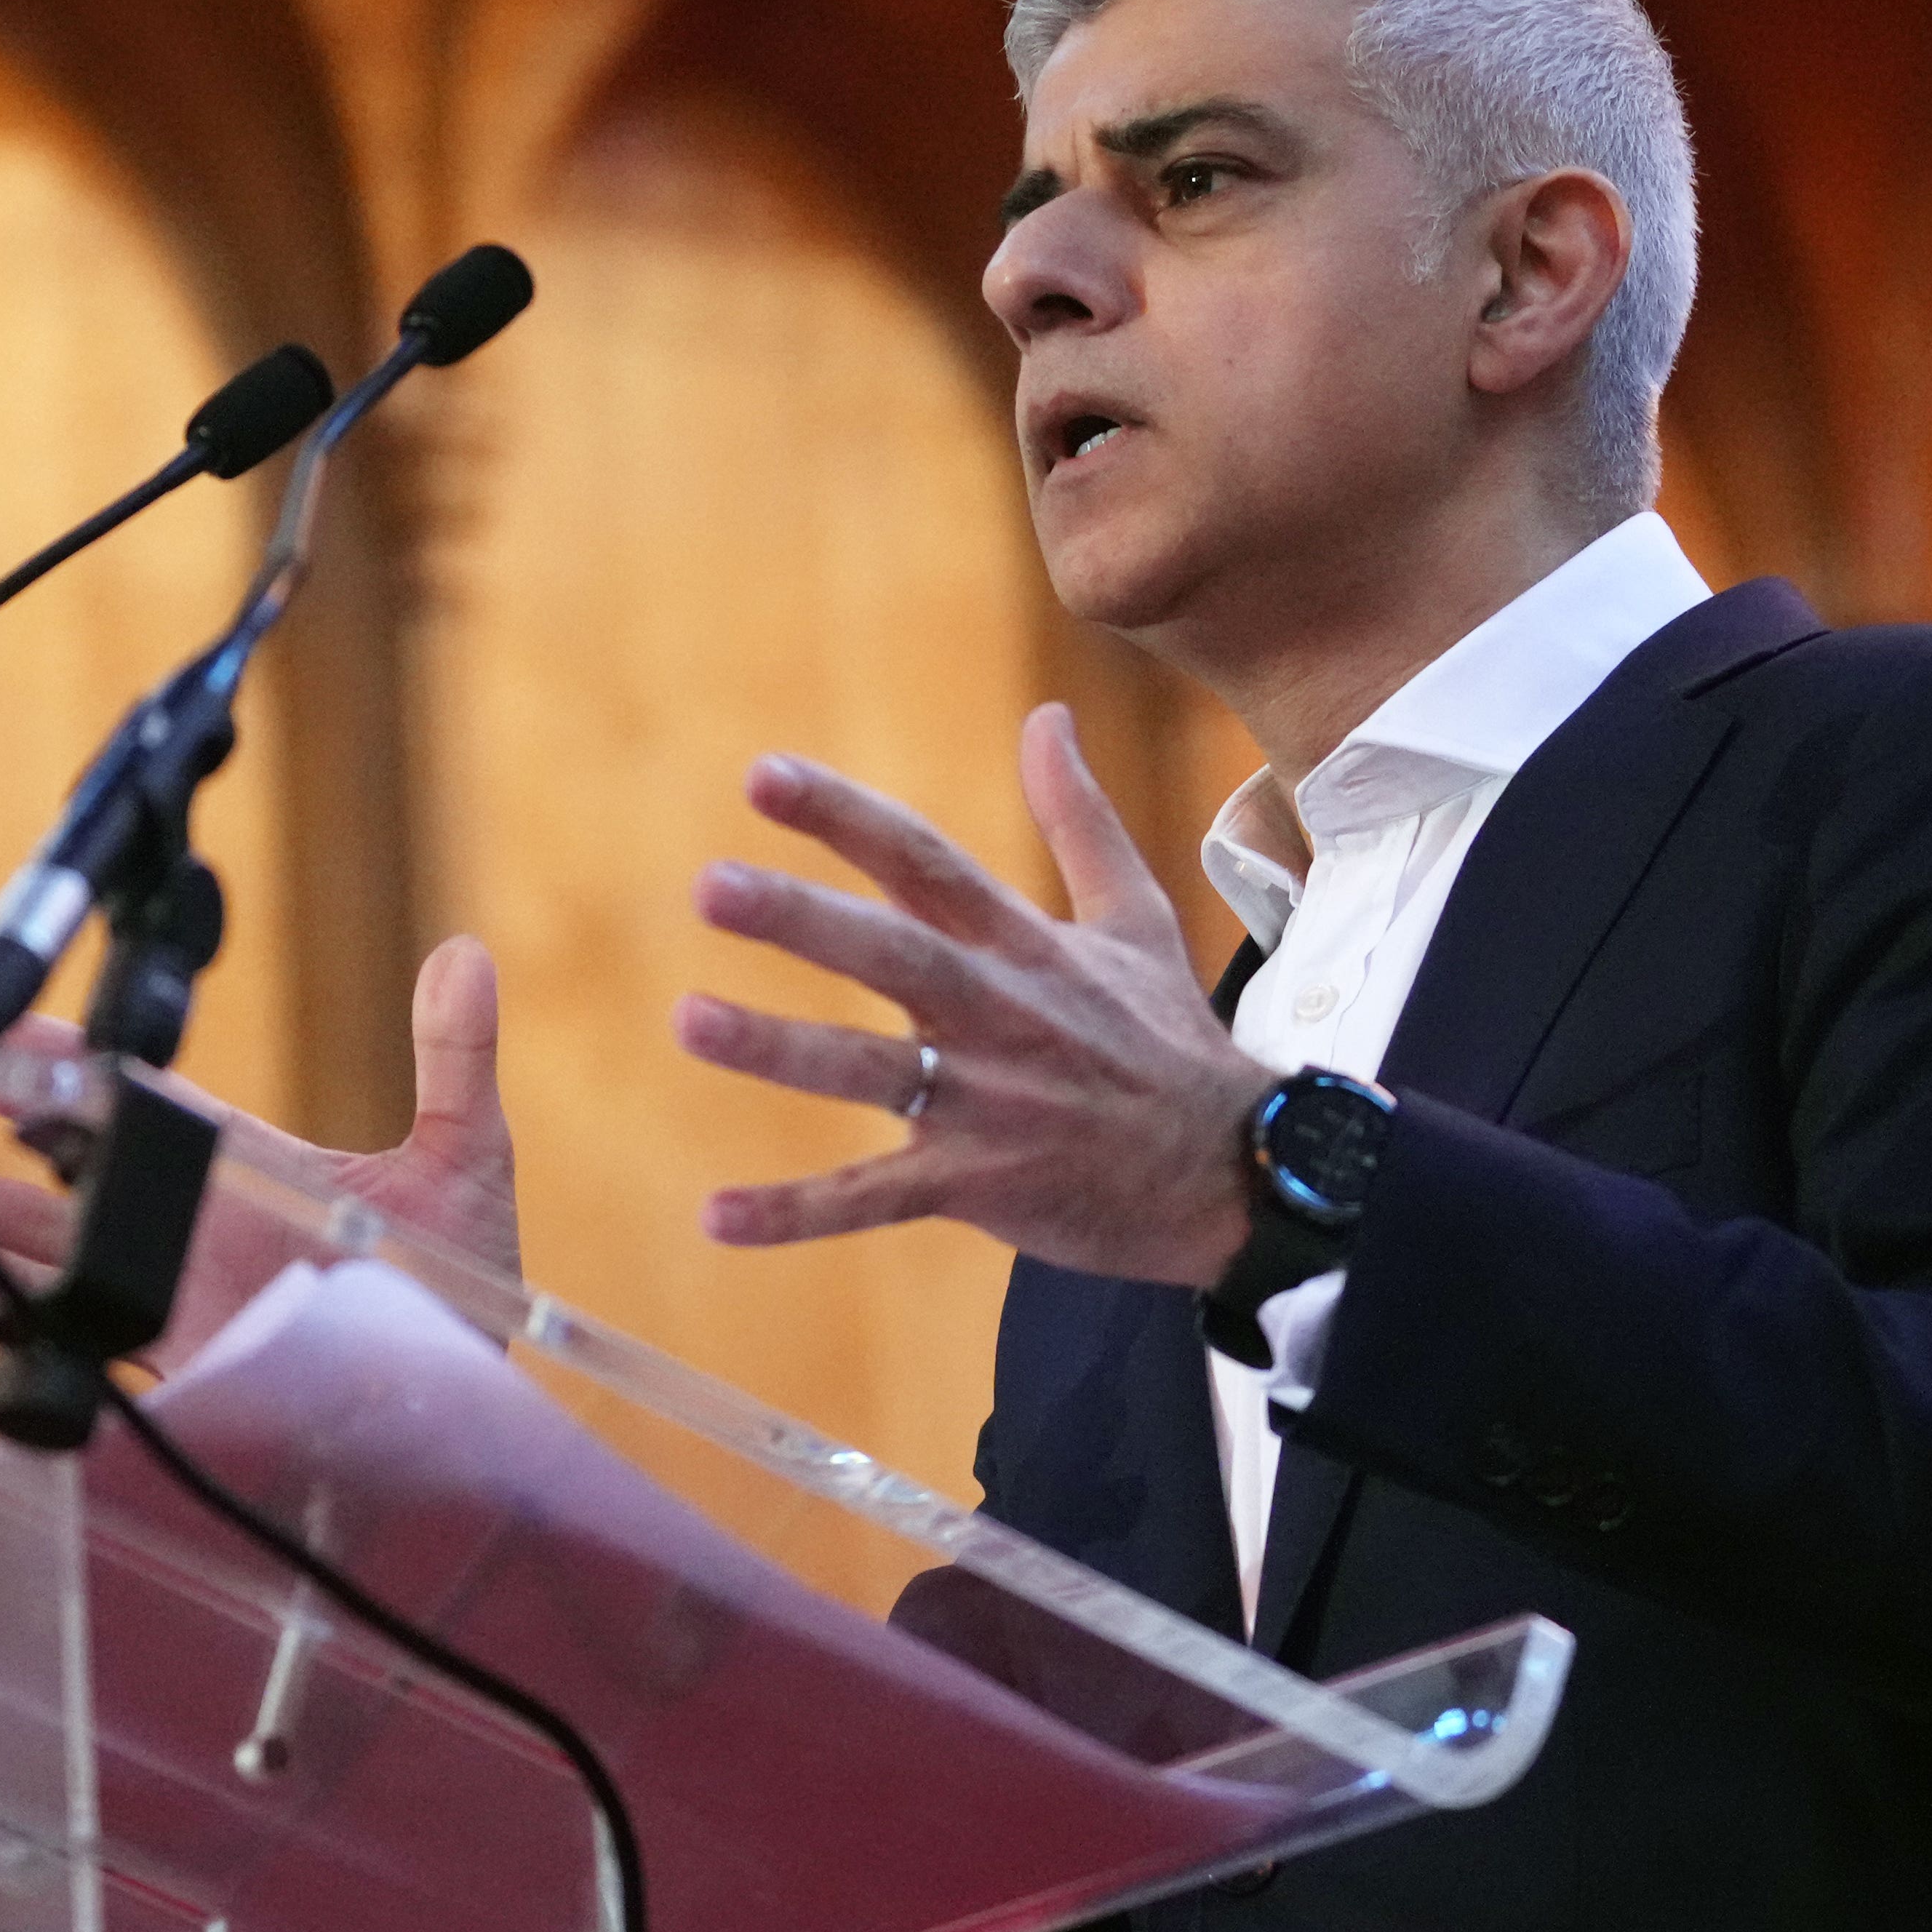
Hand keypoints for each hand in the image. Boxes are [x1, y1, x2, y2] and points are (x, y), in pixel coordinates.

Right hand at [0, 934, 522, 1370]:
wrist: (477, 1396)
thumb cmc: (470, 1279)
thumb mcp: (465, 1159)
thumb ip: (454, 1058)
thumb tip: (466, 954)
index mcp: (250, 1161)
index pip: (145, 1101)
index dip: (74, 1068)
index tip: (8, 1038)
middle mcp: (205, 1220)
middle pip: (82, 1169)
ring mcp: (191, 1291)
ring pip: (72, 1249)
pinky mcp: (195, 1361)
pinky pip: (100, 1332)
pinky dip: (42, 1312)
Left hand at [674, 703, 1263, 1287]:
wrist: (1242, 1174)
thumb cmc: (1170, 1041)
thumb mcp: (1137, 917)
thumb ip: (1079, 815)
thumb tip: (1050, 714)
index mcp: (1025, 945)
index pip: (925, 862)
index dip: (844, 817)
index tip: (759, 776)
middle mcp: (1002, 1013)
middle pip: (893, 955)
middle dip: (803, 919)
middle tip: (708, 886)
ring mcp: (990, 1103)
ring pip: (873, 1071)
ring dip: (780, 1049)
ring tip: (689, 1020)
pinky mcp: (982, 1185)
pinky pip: (876, 1200)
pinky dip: (797, 1213)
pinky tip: (714, 1217)